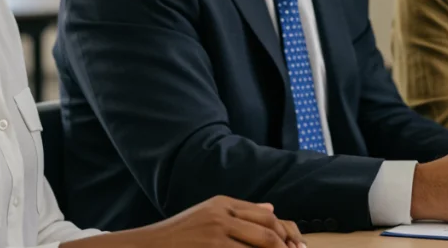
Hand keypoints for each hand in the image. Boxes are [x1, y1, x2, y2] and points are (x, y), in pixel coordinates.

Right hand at [110, 196, 304, 247]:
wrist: (150, 245)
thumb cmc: (179, 234)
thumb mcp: (207, 215)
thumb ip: (240, 212)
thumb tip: (272, 211)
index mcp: (223, 203)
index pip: (266, 217)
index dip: (286, 233)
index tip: (297, 247)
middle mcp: (222, 214)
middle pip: (268, 231)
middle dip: (286, 247)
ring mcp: (217, 233)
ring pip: (261, 245)